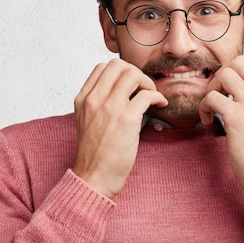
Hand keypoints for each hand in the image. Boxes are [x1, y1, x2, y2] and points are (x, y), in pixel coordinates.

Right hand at [72, 59, 167, 198]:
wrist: (93, 177)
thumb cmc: (94, 155)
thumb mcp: (86, 122)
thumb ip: (97, 105)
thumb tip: (120, 93)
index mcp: (83, 99)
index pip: (101, 68)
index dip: (120, 72)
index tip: (130, 86)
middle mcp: (94, 99)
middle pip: (117, 65)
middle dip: (135, 72)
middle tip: (143, 88)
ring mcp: (109, 107)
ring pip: (132, 74)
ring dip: (147, 82)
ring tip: (152, 96)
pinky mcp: (126, 119)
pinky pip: (147, 95)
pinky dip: (158, 97)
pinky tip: (160, 105)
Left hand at [199, 52, 243, 192]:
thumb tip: (238, 80)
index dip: (241, 63)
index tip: (233, 81)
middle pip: (239, 61)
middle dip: (223, 73)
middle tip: (219, 93)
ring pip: (225, 74)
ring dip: (212, 88)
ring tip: (212, 105)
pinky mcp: (237, 118)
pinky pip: (212, 97)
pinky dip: (204, 107)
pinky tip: (208, 120)